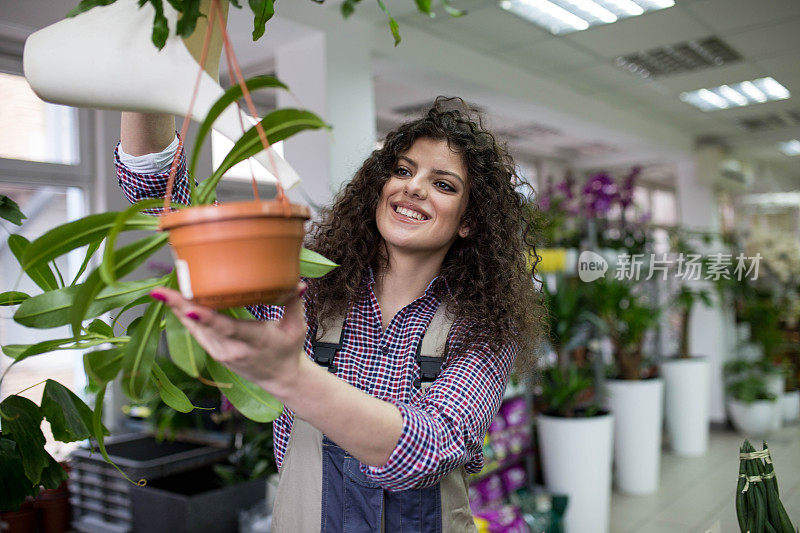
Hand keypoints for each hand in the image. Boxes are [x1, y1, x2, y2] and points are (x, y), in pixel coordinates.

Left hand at [149, 282, 307, 388]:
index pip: (227, 328)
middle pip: (201, 327)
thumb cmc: (288, 349)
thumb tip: (298, 281)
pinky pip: (194, 332)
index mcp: (254, 340)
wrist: (280, 379)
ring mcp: (220, 352)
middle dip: (180, 308)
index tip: (187, 308)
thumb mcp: (296, 326)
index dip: (206, 319)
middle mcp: (232, 349)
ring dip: (177, 310)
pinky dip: (183, 316)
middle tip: (160, 291)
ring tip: (161, 292)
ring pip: (193, 330)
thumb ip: (294, 301)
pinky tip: (172, 301)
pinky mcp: (213, 352)